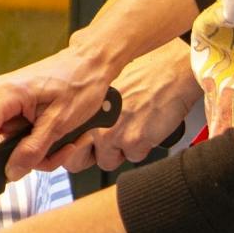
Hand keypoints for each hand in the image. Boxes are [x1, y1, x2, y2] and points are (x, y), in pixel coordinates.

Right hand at [0, 43, 119, 182]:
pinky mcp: (13, 108)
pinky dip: (40, 143)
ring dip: (40, 151)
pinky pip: (19, 137)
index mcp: (3, 96)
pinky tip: (63, 136)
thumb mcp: (60, 122)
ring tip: (70, 140)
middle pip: (0, 146)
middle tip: (64, 149)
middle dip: (30, 157)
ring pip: (12, 145)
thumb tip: (10, 172)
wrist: (89, 63)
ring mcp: (4, 103)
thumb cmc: (78, 84)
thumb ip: (34, 149)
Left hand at [56, 40, 198, 173]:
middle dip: (91, 154)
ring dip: (118, 151)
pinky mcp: (135, 141)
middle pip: (79, 160)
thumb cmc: (142, 71)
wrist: (170, 70)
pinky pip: (134, 156)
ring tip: (131, 129)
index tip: (79, 145)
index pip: (63, 141)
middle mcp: (94, 123)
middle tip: (106, 143)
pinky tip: (146, 128)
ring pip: (108, 161)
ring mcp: (114, 134)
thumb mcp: (105, 86)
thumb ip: (89, 106)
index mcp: (83, 108)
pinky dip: (141, 147)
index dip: (72, 146)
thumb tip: (81, 122)